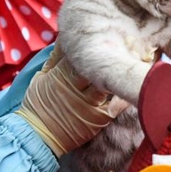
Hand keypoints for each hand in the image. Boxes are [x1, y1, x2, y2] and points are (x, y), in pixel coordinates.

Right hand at [15, 44, 129, 157]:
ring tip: (133, 62)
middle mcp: (75, 88)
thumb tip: (65, 39)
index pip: (81, 55)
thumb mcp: (41, 77)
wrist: (37, 135)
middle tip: (130, 43)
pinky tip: (131, 86)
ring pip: (108, 84)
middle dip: (112, 55)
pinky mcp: (97, 119)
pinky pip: (116, 105)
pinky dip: (124, 96)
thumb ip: (54, 58)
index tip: (108, 36)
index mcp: (61, 75)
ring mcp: (87, 104)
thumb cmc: (38, 104)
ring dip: (118, 74)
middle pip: (97, 67)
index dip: (96, 45)